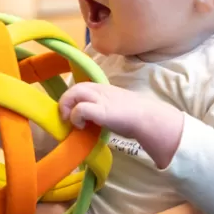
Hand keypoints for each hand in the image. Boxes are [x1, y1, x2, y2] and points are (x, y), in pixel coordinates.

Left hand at [59, 83, 183, 168]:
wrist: (148, 119)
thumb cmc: (135, 116)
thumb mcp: (115, 106)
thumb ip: (103, 107)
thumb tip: (93, 120)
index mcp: (104, 89)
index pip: (82, 87)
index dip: (73, 98)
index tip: (72, 112)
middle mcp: (101, 90)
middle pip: (76, 87)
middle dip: (66, 101)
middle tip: (66, 117)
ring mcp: (101, 99)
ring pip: (74, 92)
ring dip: (66, 107)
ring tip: (70, 121)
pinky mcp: (101, 110)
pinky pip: (80, 109)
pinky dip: (75, 117)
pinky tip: (81, 126)